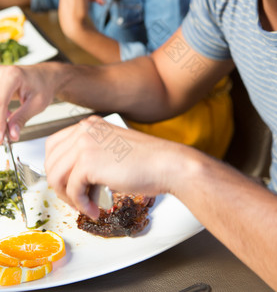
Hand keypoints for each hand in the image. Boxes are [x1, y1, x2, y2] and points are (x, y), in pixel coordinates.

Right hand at [0, 64, 55, 141]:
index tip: (0, 138)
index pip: (0, 102)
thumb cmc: (44, 85)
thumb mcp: (37, 104)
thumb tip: (11, 134)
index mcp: (13, 76)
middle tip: (3, 136)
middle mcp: (1, 73)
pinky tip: (7, 114)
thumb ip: (21, 119)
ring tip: (9, 123)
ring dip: (0, 117)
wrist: (45, 76)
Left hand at [45, 116, 179, 218]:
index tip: (67, 185)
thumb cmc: (147, 161)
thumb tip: (70, 177)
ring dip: (69, 197)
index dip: (57, 169)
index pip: (54, 146)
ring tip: (86, 205)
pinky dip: (81, 204)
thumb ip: (90, 155)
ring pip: (57, 176)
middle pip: (52, 162)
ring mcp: (85, 144)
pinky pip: (72, 190)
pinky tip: (94, 209)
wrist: (167, 164)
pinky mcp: (88, 162)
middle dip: (60, 186)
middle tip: (76, 199)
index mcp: (90, 125)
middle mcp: (85, 130)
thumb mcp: (112, 149)